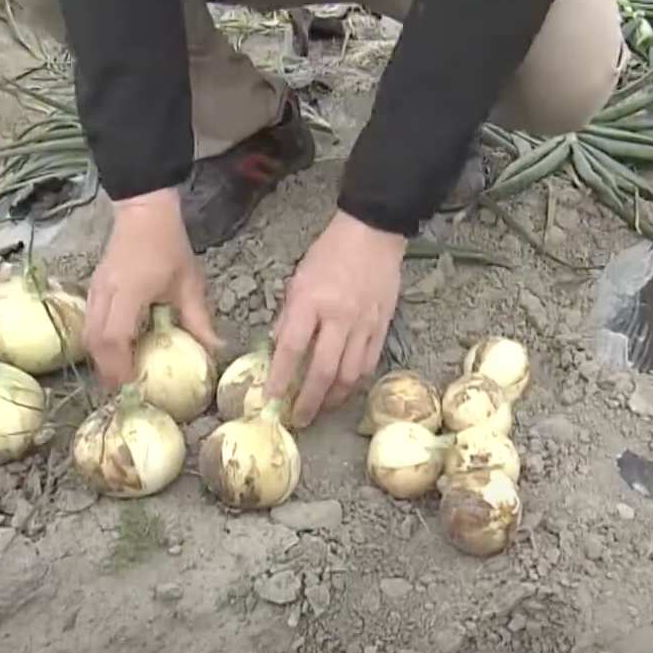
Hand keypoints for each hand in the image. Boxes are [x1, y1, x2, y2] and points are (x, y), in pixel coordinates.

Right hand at [84, 189, 221, 386]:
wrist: (143, 211)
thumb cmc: (168, 246)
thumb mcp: (190, 283)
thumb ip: (199, 320)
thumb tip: (216, 351)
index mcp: (130, 292)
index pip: (114, 338)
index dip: (119, 366)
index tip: (132, 386)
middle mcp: (105, 293)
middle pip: (93, 342)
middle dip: (105, 369)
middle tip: (123, 389)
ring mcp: (94, 289)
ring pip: (86, 334)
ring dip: (99, 358)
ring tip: (118, 375)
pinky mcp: (93, 288)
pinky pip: (88, 322)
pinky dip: (97, 342)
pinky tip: (114, 351)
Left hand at [267, 211, 405, 427]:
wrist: (373, 233)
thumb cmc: (330, 252)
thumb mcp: (298, 279)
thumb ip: (289, 315)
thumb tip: (278, 347)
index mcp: (311, 302)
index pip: (291, 349)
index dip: (279, 378)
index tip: (269, 399)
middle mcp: (338, 317)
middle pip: (322, 371)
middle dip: (308, 401)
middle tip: (297, 419)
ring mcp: (363, 324)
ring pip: (349, 374)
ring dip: (333, 398)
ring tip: (320, 409)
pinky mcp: (382, 326)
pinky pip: (369, 363)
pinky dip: (355, 382)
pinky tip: (344, 390)